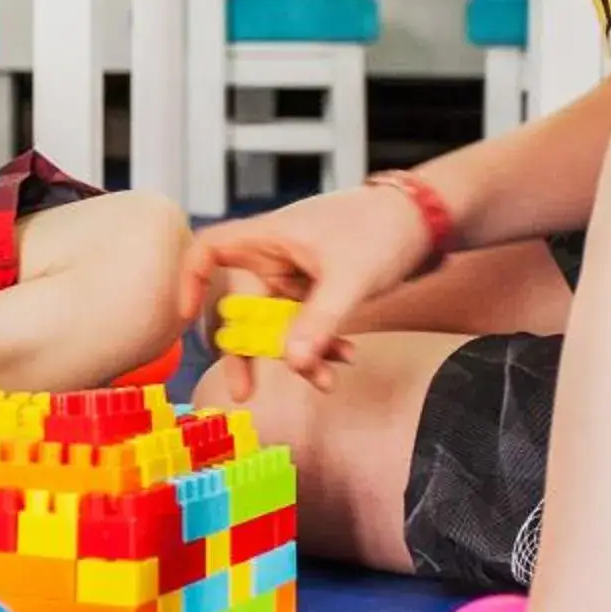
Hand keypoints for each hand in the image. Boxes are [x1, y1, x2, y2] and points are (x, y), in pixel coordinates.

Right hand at [179, 181, 439, 386]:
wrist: (426, 220)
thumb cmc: (383, 229)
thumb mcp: (350, 278)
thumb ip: (319, 321)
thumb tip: (290, 364)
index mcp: (268, 238)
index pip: (208, 250)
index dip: (190, 280)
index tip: (185, 316)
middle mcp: (274, 257)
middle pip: (240, 306)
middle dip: (246, 350)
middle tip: (246, 391)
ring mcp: (296, 276)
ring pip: (277, 325)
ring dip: (295, 355)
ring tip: (326, 380)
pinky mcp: (318, 290)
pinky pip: (305, 326)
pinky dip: (319, 346)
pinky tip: (344, 359)